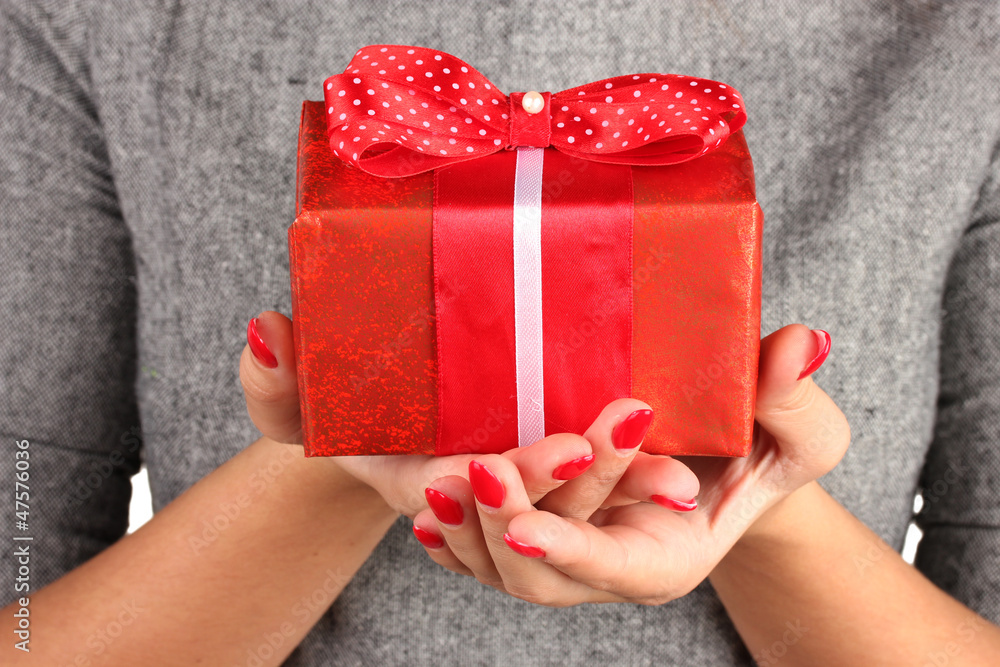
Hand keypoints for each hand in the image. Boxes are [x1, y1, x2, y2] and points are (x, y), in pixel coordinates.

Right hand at [239, 312, 698, 519]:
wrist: (396, 418)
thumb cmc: (345, 407)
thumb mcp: (300, 401)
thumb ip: (274, 383)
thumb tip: (266, 329)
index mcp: (420, 488)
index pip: (454, 497)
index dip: (489, 483)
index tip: (526, 456)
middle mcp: (478, 501)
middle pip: (529, 503)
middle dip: (573, 481)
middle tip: (615, 432)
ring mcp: (521, 490)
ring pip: (576, 505)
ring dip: (621, 486)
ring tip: (673, 469)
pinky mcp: (556, 471)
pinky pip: (601, 489)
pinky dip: (636, 479)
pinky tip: (682, 471)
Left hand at [410, 324, 848, 605]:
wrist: (723, 463)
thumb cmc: (762, 448)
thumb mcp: (794, 429)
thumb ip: (792, 398)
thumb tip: (803, 342)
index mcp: (665, 559)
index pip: (610, 566)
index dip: (567, 547)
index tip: (524, 521)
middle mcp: (608, 569)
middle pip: (539, 576)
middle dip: (500, 526)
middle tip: (474, 469)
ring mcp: (569, 556)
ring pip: (500, 568)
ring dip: (464, 531)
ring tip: (435, 485)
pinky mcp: (543, 532)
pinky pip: (483, 552)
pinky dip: (454, 535)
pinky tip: (427, 504)